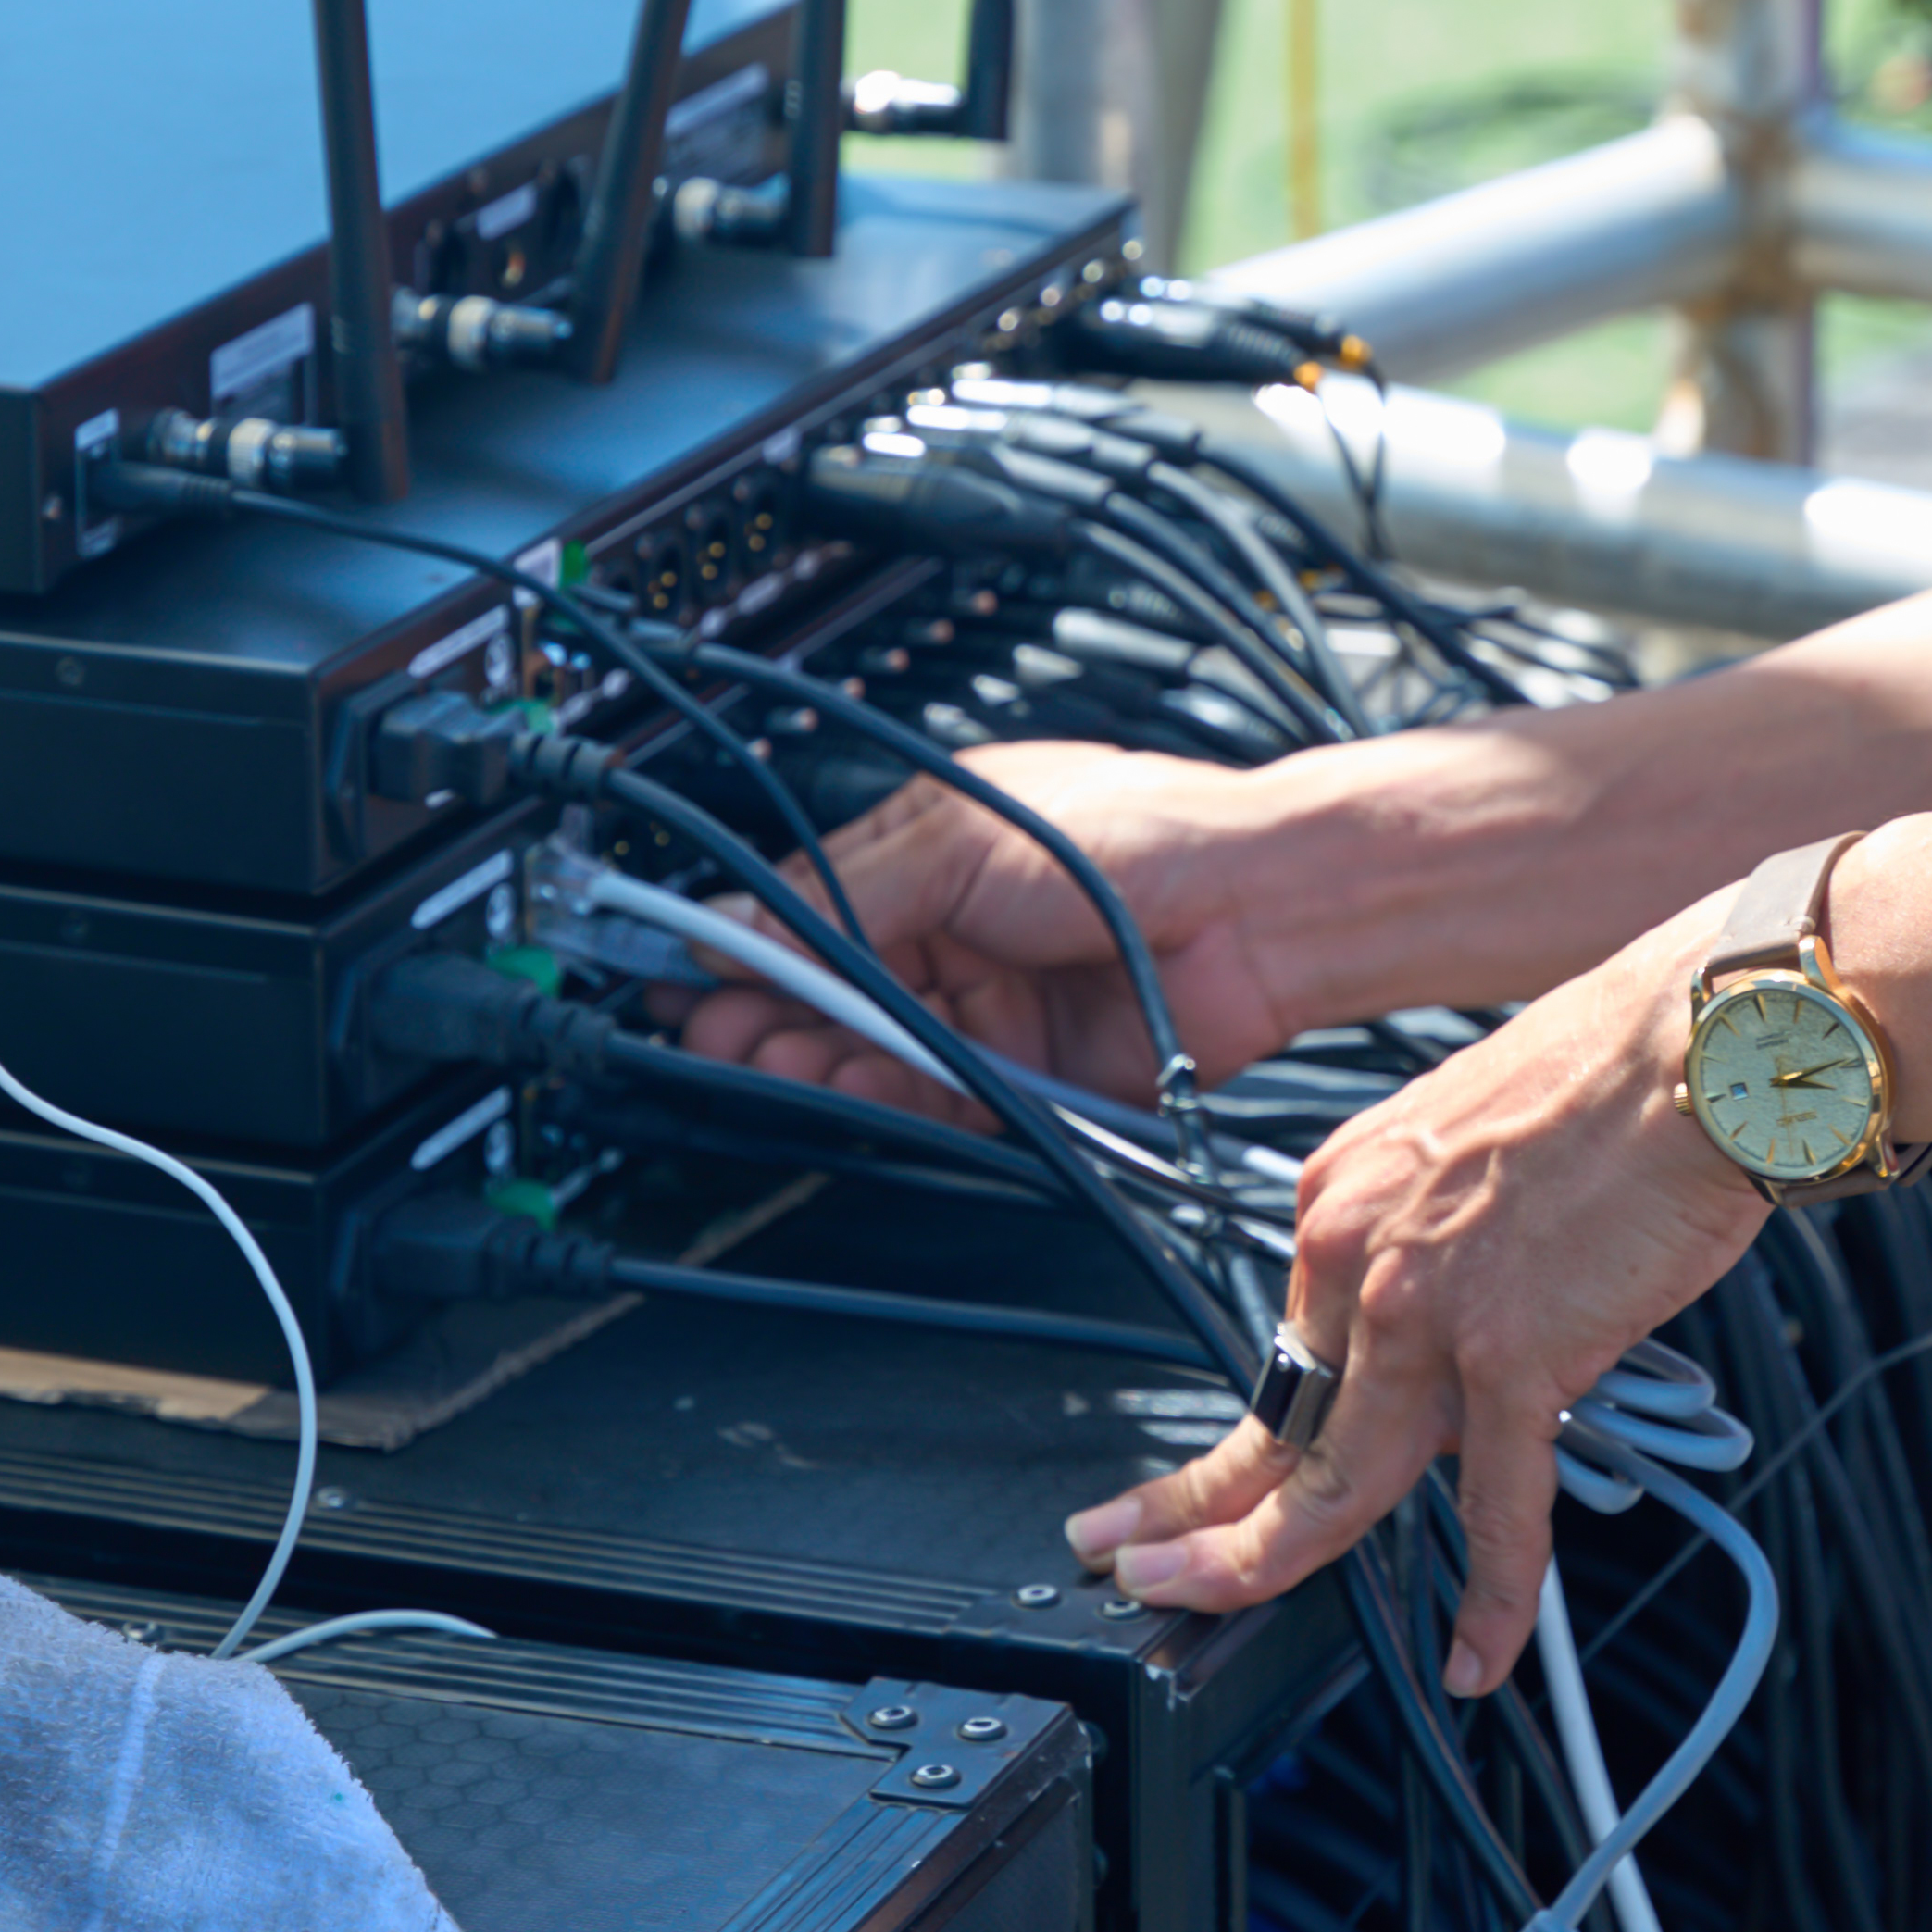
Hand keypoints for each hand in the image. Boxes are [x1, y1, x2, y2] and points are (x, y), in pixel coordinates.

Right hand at [673, 738, 1309, 1115]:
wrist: (1253, 911)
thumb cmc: (1138, 837)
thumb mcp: (956, 840)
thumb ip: (842, 893)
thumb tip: (740, 920)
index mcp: (927, 850)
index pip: (803, 900)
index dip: (740, 936)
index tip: (678, 963)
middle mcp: (950, 928)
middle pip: (826, 984)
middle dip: (760, 1008)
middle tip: (706, 1029)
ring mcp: (985, 1003)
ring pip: (869, 1044)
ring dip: (810, 1056)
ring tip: (761, 1060)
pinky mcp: (1022, 1072)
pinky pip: (930, 1094)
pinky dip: (880, 1094)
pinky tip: (840, 1085)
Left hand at [1059, 907, 1768, 1696]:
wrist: (1701, 1043)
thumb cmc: (1616, 1075)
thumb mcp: (1466, 1141)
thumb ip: (1435, 1240)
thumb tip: (1455, 1330)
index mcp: (1346, 1195)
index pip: (1281, 1346)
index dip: (1236, 1433)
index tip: (1185, 1479)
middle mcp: (1362, 1253)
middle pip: (1273, 1421)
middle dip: (1189, 1509)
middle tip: (1127, 1563)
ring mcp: (1427, 1311)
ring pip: (1338, 1479)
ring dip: (1269, 1564)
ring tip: (1214, 1616)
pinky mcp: (1513, 1357)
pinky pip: (1497, 1509)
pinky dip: (1491, 1598)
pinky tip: (1473, 1655)